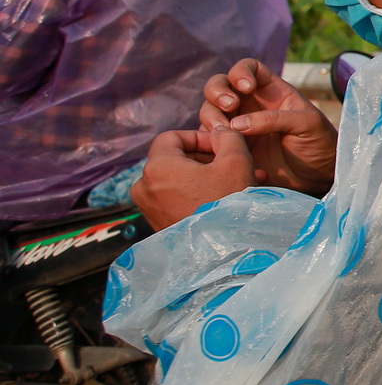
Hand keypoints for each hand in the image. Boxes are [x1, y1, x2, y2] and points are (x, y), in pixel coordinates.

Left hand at [132, 129, 256, 229]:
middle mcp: (143, 186)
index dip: (198, 136)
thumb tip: (218, 130)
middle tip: (232, 164)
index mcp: (156, 166)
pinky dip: (194, 193)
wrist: (223, 254)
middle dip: (205, 158)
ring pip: (175, 180)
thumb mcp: (236, 160)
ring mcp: (147, 208)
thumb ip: (227, 136)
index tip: (221, 146)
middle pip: (173, 159)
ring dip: (203, 176)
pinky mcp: (155, 224)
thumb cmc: (228, 202)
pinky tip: (221, 199)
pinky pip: (173, 198)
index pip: (171, 137)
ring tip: (232, 183)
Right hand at [198, 59, 336, 195]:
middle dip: (217, 91)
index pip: (248, 68)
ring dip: (211, 116)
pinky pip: (208, 138)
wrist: (314, 177)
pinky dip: (207, 139)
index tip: (246, 87)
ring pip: (210, 110)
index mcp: (271, 91)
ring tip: (224, 130)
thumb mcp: (307, 124)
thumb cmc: (318, 143)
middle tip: (230, 105)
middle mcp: (249, 104)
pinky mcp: (228, 147)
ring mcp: (236, 125)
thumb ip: (276, 118)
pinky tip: (219, 148)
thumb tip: (237, 124)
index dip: (241, 72)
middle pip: (220, 85)